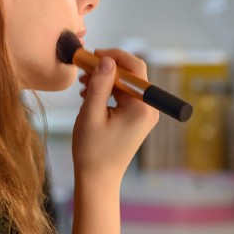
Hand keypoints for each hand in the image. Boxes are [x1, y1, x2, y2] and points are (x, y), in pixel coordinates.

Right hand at [72, 48, 158, 180]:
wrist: (98, 179)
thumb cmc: (92, 150)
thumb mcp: (91, 114)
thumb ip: (99, 84)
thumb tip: (106, 59)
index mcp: (142, 107)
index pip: (135, 68)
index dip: (115, 56)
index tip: (93, 55)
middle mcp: (149, 109)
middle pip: (132, 75)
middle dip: (107, 69)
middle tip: (84, 70)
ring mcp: (145, 115)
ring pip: (127, 85)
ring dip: (106, 80)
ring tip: (84, 86)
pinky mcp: (138, 119)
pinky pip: (125, 96)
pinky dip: (109, 92)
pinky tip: (90, 96)